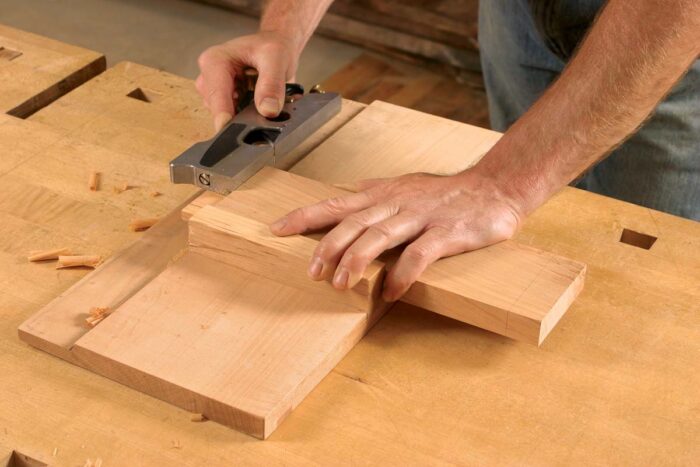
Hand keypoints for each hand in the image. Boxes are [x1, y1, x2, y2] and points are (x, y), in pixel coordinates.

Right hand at [196, 32, 299, 130]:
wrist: (276, 45)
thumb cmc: (272, 46)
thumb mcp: (277, 59)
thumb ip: (272, 84)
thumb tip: (268, 110)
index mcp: (215, 61)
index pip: (216, 93)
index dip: (223, 114)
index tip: (228, 130)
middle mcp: (209, 76)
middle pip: (217, 108)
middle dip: (238, 115)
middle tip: (262, 111)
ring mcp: (214, 90)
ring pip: (224, 115)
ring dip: (244, 114)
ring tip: (260, 100)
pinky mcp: (223, 100)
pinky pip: (232, 116)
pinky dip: (246, 115)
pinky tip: (256, 104)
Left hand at [269, 171, 523, 300]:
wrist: (497, 187)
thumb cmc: (449, 190)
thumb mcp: (407, 184)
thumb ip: (379, 189)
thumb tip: (354, 187)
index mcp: (384, 194)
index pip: (336, 204)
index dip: (305, 216)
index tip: (276, 229)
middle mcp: (397, 203)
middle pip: (352, 223)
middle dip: (327, 246)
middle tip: (310, 272)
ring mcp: (421, 217)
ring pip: (379, 236)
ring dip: (356, 260)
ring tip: (339, 284)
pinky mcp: (446, 233)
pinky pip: (419, 254)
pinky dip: (403, 273)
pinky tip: (390, 291)